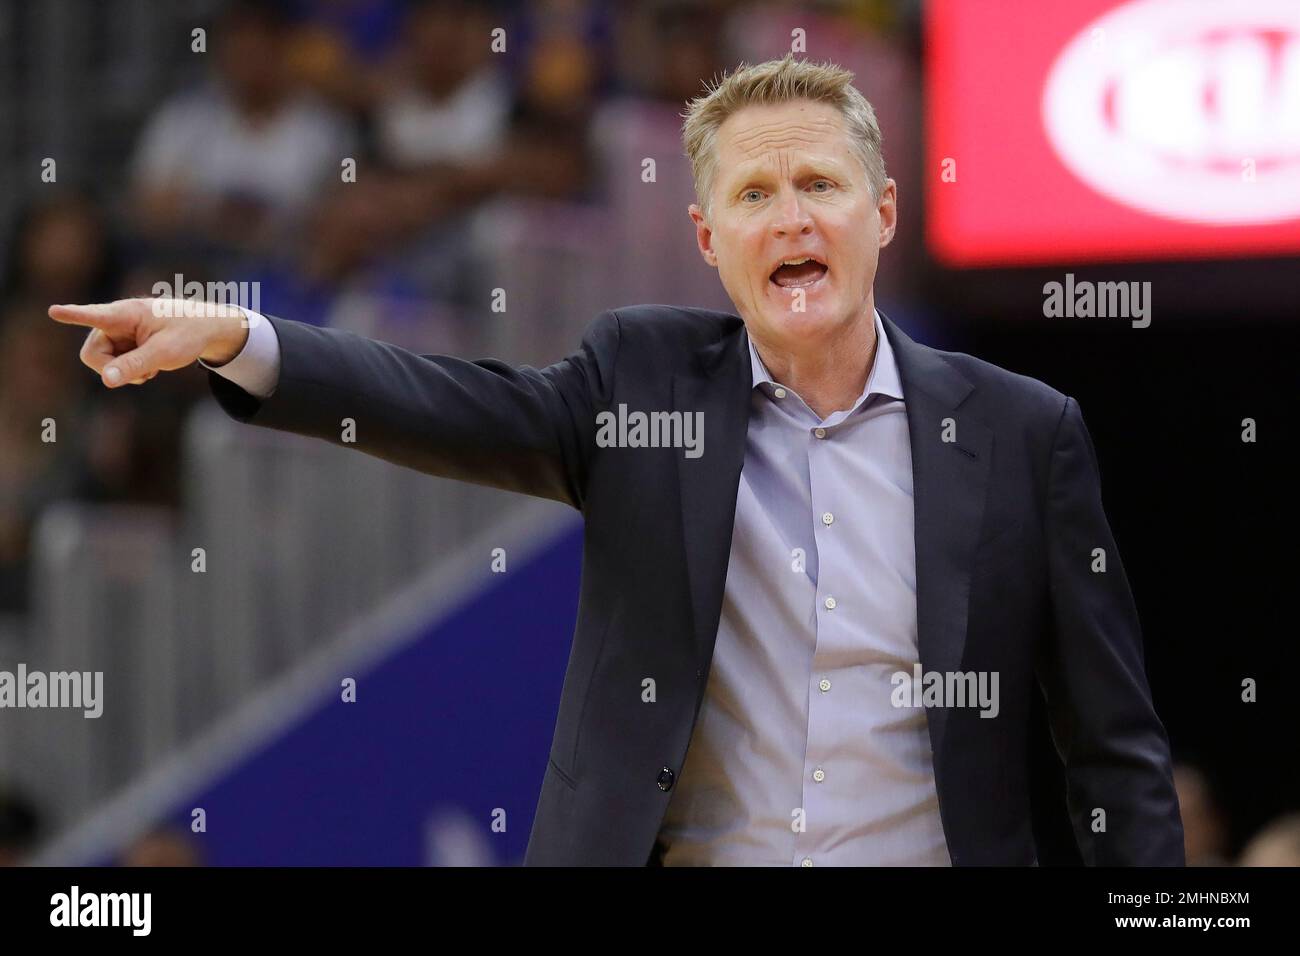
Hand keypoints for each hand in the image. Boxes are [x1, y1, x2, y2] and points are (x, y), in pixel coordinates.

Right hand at [47, 298, 251, 387]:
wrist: (203, 329)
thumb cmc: (187, 334)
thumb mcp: (165, 353)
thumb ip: (134, 365)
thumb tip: (105, 380)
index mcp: (126, 314)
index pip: (95, 315)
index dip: (73, 315)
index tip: (54, 311)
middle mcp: (114, 322)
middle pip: (92, 354)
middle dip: (112, 368)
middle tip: (144, 373)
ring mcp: (115, 334)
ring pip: (101, 363)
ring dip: (125, 370)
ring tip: (151, 364)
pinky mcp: (120, 344)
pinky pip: (112, 366)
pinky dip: (130, 370)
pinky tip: (148, 364)